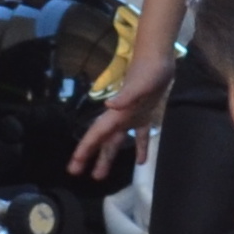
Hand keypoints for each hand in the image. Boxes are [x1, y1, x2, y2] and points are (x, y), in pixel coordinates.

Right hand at [73, 44, 176, 178]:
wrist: (159, 57)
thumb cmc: (149, 71)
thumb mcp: (140, 85)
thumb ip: (125, 96)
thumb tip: (109, 105)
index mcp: (117, 114)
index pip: (97, 134)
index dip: (85, 149)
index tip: (74, 164)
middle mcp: (120, 117)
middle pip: (102, 141)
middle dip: (89, 157)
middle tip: (76, 173)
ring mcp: (131, 115)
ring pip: (116, 141)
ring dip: (107, 157)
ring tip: (99, 175)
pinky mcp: (144, 114)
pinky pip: (139, 135)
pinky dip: (139, 147)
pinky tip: (141, 161)